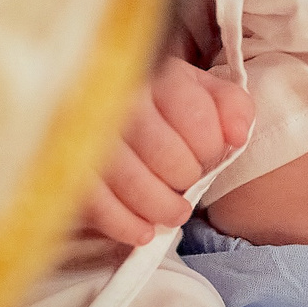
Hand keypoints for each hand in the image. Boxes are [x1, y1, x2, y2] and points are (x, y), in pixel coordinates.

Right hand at [80, 55, 254, 245]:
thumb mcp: (204, 91)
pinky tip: (144, 230)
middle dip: (186, 178)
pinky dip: (125, 224)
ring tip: (174, 213)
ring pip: (133, 182)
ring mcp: (90, 134)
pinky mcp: (69, 167)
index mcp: (158, 76)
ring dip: (161, 208)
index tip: (208, 156)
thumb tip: (238, 136)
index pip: (196, 119)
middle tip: (186, 183)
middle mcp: (121, 99)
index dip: (211, 149)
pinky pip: (99, 204)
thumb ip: (233, 106)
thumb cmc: (164, 102)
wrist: (106, 102)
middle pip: (166, 155)